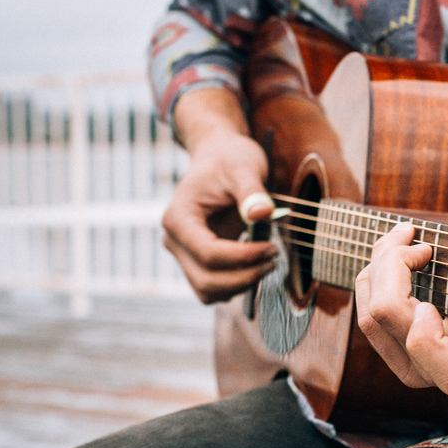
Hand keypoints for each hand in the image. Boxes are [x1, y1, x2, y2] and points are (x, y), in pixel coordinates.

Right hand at [161, 128, 276, 303]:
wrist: (218, 157)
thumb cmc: (229, 159)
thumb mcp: (244, 167)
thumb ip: (252, 191)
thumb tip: (262, 214)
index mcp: (178, 218)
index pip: (208, 253)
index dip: (242, 257)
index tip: (272, 247)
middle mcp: (174, 240)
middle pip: (205, 280)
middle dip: (243, 277)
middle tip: (273, 258)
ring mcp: (183, 254)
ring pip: (207, 291)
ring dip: (240, 285)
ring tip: (267, 262)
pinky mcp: (196, 262)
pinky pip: (213, 288)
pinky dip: (235, 285)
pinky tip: (256, 264)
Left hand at [353, 189, 447, 394]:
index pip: (423, 347)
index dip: (421, 316)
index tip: (438, 290)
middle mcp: (425, 372)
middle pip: (383, 313)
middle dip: (392, 263)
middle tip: (415, 235)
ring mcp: (401, 361)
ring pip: (367, 308)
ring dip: (380, 262)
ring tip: (406, 235)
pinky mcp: (385, 345)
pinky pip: (364, 304)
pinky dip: (375, 269)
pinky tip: (397, 250)